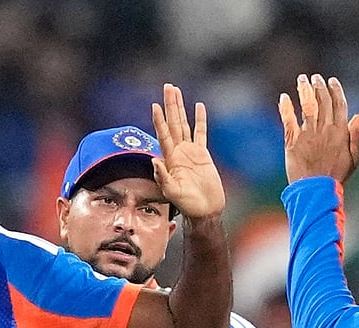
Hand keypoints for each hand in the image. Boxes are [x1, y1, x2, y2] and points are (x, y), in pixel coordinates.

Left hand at [151, 83, 225, 218]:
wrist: (204, 210)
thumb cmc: (187, 205)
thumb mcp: (172, 192)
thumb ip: (163, 177)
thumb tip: (154, 160)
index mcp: (170, 159)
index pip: (163, 135)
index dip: (159, 120)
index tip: (155, 105)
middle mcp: (178, 152)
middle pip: (173, 123)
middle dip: (170, 105)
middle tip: (168, 87)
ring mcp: (190, 152)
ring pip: (184, 124)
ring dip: (180, 107)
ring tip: (176, 91)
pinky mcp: (202, 155)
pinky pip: (201, 133)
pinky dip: (200, 120)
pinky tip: (199, 106)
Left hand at [279, 74, 358, 184]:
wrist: (316, 190)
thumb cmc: (336, 176)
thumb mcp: (353, 158)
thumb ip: (356, 135)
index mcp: (340, 131)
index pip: (339, 104)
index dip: (335, 90)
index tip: (332, 81)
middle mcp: (324, 129)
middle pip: (323, 101)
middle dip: (319, 86)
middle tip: (315, 77)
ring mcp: (308, 134)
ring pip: (307, 105)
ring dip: (304, 90)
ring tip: (302, 80)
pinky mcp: (293, 140)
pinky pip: (288, 119)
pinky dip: (286, 107)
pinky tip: (284, 97)